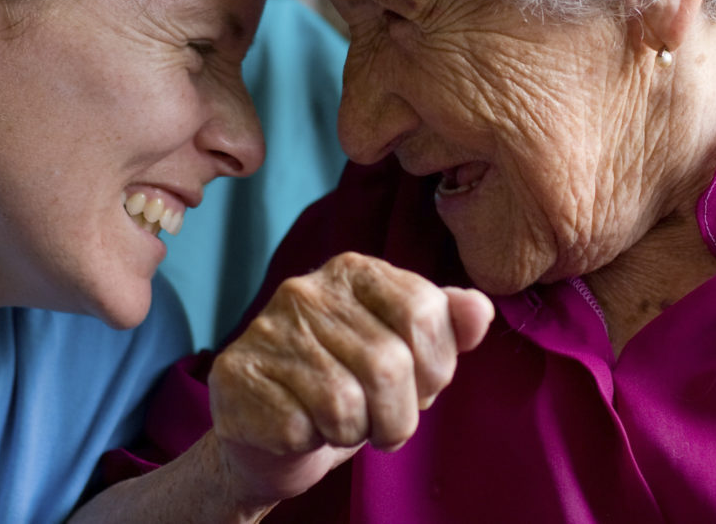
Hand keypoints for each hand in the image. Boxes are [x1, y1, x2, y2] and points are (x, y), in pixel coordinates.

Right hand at [206, 252, 493, 507]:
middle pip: (389, 363)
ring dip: (353, 433)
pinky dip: (310, 443)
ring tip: (339, 425)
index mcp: (355, 271)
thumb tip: (480, 309)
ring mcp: (265, 330)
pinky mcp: (235, 375)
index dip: (433, 368)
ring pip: (344, 403)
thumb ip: (447, 325)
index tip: (417, 386)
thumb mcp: (409, 355)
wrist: (274, 437)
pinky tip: (299, 429)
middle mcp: (305, 290)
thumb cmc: (350, 388)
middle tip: (380, 423)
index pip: (424, 312)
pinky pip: (299, 428)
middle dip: (397, 415)